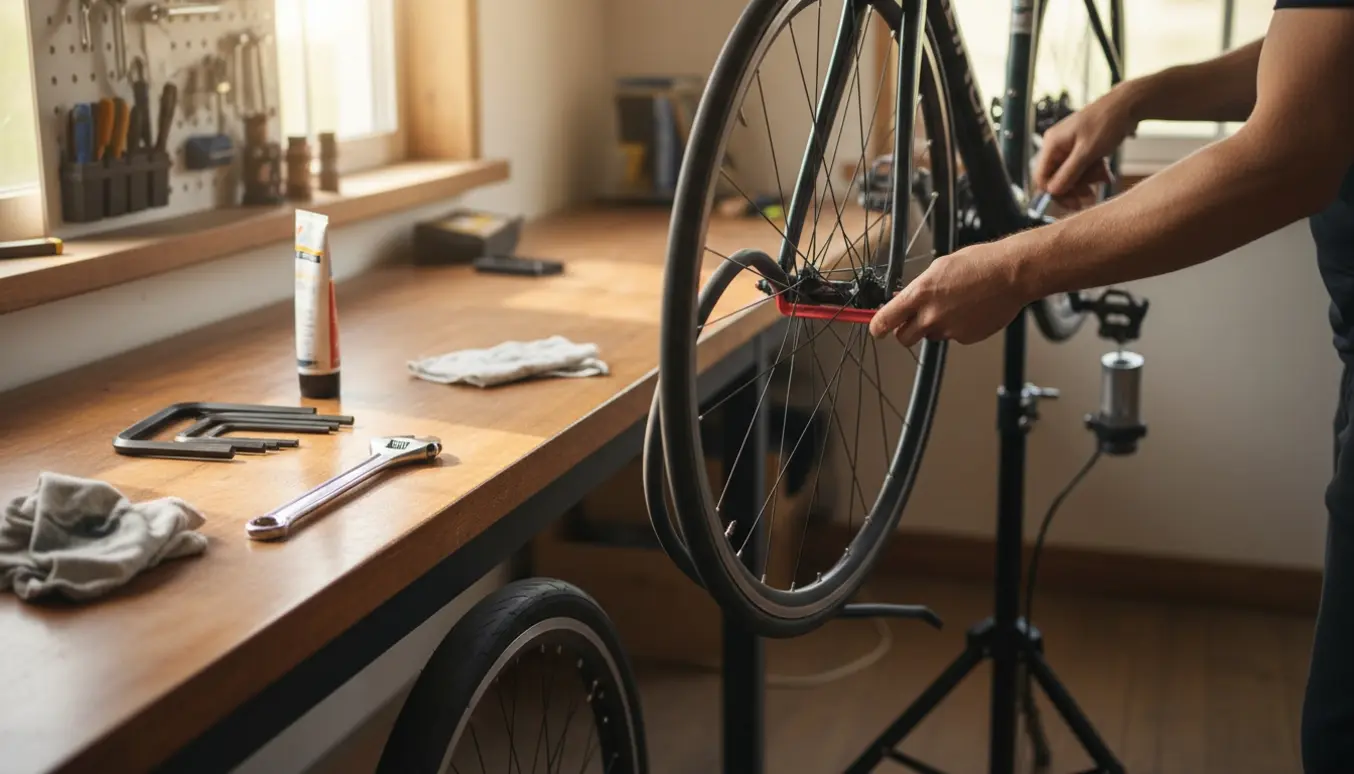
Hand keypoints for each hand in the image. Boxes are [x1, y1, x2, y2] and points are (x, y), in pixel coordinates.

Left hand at [868, 241, 1030, 346]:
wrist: (1011, 274)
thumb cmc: (979, 264)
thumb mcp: (940, 268)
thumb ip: (920, 287)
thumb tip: (906, 299)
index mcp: (921, 294)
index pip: (887, 319)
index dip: (877, 326)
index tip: (875, 328)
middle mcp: (932, 316)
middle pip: (904, 338)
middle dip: (904, 331)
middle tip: (912, 322)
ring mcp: (949, 329)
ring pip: (931, 335)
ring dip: (935, 326)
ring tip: (955, 305)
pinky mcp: (966, 338)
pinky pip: (953, 336)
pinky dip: (958, 327)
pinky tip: (970, 310)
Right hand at [1033, 87, 1137, 208]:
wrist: (1128, 104)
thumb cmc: (1107, 122)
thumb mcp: (1087, 152)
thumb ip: (1068, 173)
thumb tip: (1052, 192)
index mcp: (1052, 144)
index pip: (1042, 177)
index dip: (1055, 192)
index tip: (1072, 203)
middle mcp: (1057, 146)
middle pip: (1056, 178)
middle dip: (1074, 188)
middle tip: (1090, 195)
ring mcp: (1069, 147)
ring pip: (1071, 175)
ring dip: (1087, 181)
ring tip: (1103, 177)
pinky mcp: (1081, 148)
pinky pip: (1081, 168)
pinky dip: (1092, 173)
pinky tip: (1105, 173)